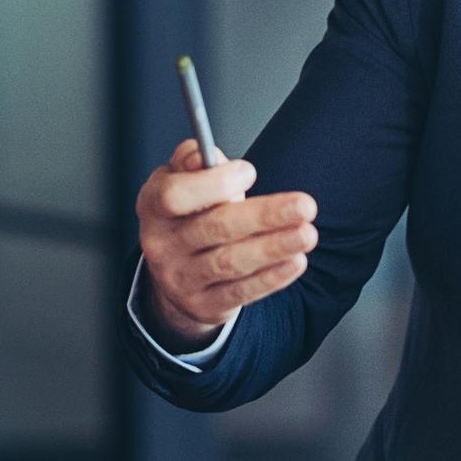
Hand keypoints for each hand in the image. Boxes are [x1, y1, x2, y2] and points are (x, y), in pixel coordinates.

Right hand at [134, 139, 317, 348]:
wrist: (176, 270)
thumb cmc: (187, 214)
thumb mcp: (180, 179)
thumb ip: (193, 160)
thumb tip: (205, 155)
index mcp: (153, 206)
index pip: (176, 195)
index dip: (215, 183)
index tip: (250, 173)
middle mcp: (160, 244)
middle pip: (215, 228)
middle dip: (264, 216)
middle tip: (304, 206)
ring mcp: (180, 279)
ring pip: (231, 263)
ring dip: (274, 247)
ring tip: (307, 234)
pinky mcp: (202, 305)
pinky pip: (241, 292)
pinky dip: (271, 277)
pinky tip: (295, 261)